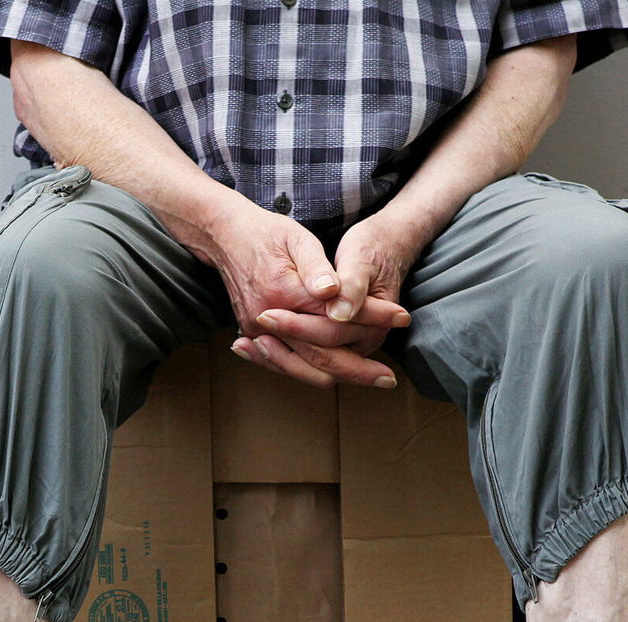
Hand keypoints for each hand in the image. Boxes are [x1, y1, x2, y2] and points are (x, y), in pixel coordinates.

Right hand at [206, 203, 409, 388]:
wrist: (225, 237)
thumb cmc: (267, 234)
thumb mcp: (297, 240)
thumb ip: (317, 268)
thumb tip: (332, 291)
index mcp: (284, 294)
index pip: (336, 317)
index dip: (373, 318)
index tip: (402, 317)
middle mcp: (269, 320)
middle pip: (320, 356)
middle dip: (358, 370)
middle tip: (389, 378)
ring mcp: (258, 332)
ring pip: (302, 368)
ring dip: (338, 378)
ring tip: (369, 380)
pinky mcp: (253, 337)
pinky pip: (285, 364)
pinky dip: (310, 373)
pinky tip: (335, 377)